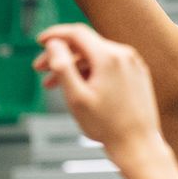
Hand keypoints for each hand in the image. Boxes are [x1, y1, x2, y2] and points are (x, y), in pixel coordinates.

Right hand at [34, 23, 162, 159]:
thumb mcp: (76, 98)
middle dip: (60, 55)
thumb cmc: (107, 126)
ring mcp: (133, 63)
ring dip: (74, 66)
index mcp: (109, 57)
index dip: (55, 34)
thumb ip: (62, 67)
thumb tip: (54, 44)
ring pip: (96, 56)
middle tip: (39, 69)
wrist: (138, 145)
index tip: (39, 41)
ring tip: (54, 85)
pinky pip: (109, 65)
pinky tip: (79, 87)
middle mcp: (124, 54)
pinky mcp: (138, 74)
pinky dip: (91, 71)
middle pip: (85, 45)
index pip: (76, 33)